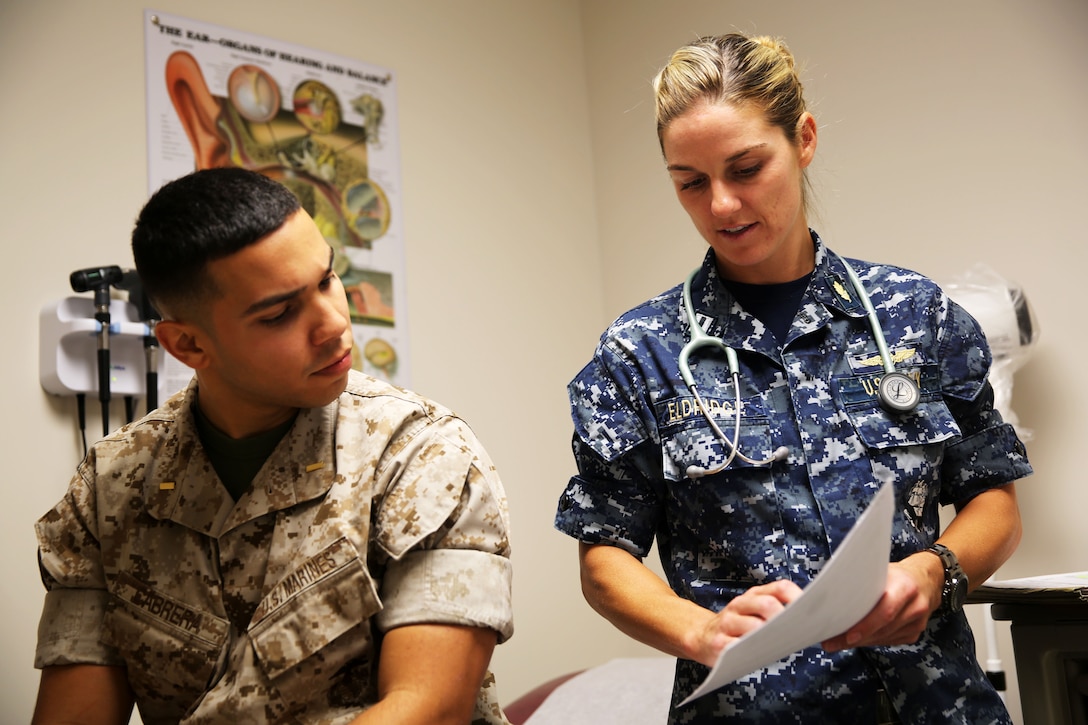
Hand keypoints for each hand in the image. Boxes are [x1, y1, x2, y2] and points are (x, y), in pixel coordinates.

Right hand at [687, 579, 802, 666]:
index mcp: (754, 596)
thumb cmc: (737, 627)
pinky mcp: (718, 642)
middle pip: (767, 604)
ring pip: (752, 625)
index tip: (813, 611)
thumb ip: (777, 614)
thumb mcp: (754, 613)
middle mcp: (740, 605)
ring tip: (782, 645)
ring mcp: (727, 622)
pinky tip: (759, 655)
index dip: (797, 597)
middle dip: (785, 618)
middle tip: (798, 632)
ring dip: (770, 636)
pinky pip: (736, 646)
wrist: (702, 636)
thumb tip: (812, 624)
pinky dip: (750, 651)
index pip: (779, 588)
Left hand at [822, 554, 941, 651]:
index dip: (866, 625)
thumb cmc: (897, 574)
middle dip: (854, 637)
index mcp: (906, 587)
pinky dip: (870, 641)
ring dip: (859, 642)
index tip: (846, 635)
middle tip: (831, 642)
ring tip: (837, 642)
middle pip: (883, 628)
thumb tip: (833, 595)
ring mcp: (917, 623)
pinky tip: (856, 639)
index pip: (886, 611)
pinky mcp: (914, 633)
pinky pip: (888, 641)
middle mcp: (915, 607)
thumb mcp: (882, 570)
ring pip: (884, 638)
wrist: (925, 580)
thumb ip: (865, 582)